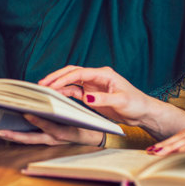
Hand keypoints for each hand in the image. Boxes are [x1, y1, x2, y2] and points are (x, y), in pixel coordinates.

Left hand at [0, 114, 104, 145]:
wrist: (90, 136)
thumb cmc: (83, 125)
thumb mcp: (76, 117)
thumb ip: (63, 111)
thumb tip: (48, 99)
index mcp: (62, 133)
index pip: (48, 127)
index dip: (37, 120)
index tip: (26, 113)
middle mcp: (52, 139)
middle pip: (29, 139)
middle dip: (13, 136)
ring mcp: (47, 141)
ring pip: (27, 140)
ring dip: (12, 136)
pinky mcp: (45, 139)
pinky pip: (29, 138)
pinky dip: (18, 134)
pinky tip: (9, 127)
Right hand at [39, 65, 157, 126]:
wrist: (142, 112)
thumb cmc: (136, 104)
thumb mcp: (121, 102)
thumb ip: (103, 99)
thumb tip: (86, 98)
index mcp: (103, 74)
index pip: (79, 73)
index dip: (64, 78)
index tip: (52, 85)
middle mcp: (96, 77)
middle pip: (72, 73)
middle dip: (56, 77)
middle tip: (41, 84)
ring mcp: (93, 85)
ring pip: (71, 82)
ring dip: (58, 85)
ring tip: (44, 90)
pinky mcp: (91, 94)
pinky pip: (74, 91)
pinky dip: (64, 93)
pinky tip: (55, 97)